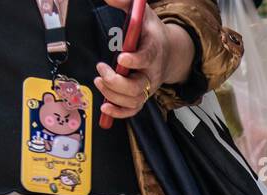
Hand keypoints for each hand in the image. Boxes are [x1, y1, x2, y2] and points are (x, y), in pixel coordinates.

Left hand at [94, 0, 195, 120]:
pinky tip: (105, 107)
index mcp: (154, 50)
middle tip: (102, 69)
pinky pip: (132, 110)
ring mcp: (147, 87)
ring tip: (99, 81)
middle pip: (139, 87)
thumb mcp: (141, 12)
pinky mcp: (141, 95)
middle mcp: (152, 73)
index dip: (135, 60)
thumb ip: (125, 2)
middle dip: (116, 82)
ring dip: (113, 95)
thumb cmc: (151, 33)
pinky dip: (118, 112)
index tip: (122, 57)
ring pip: (134, 100)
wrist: (167, 51)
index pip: (147, 58)